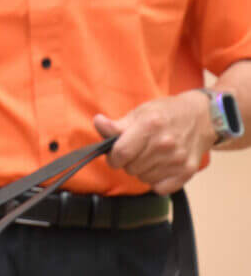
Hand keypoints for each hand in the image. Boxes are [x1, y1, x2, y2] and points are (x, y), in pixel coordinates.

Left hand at [94, 92, 215, 193]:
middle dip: (126, 163)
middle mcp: (165, 144)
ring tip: (148, 157)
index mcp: (150, 125)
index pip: (122, 152)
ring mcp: (178, 159)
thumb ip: (117, 124)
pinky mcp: (187, 172)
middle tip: (134, 152)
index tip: (114, 155)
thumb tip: (98, 122)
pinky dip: (156, 181)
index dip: (112, 157)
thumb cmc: (167, 113)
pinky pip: (160, 188)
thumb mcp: (140, 112)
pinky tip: (159, 167)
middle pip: (131, 167)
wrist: (202, 118)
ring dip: (141, 171)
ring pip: (144, 178)